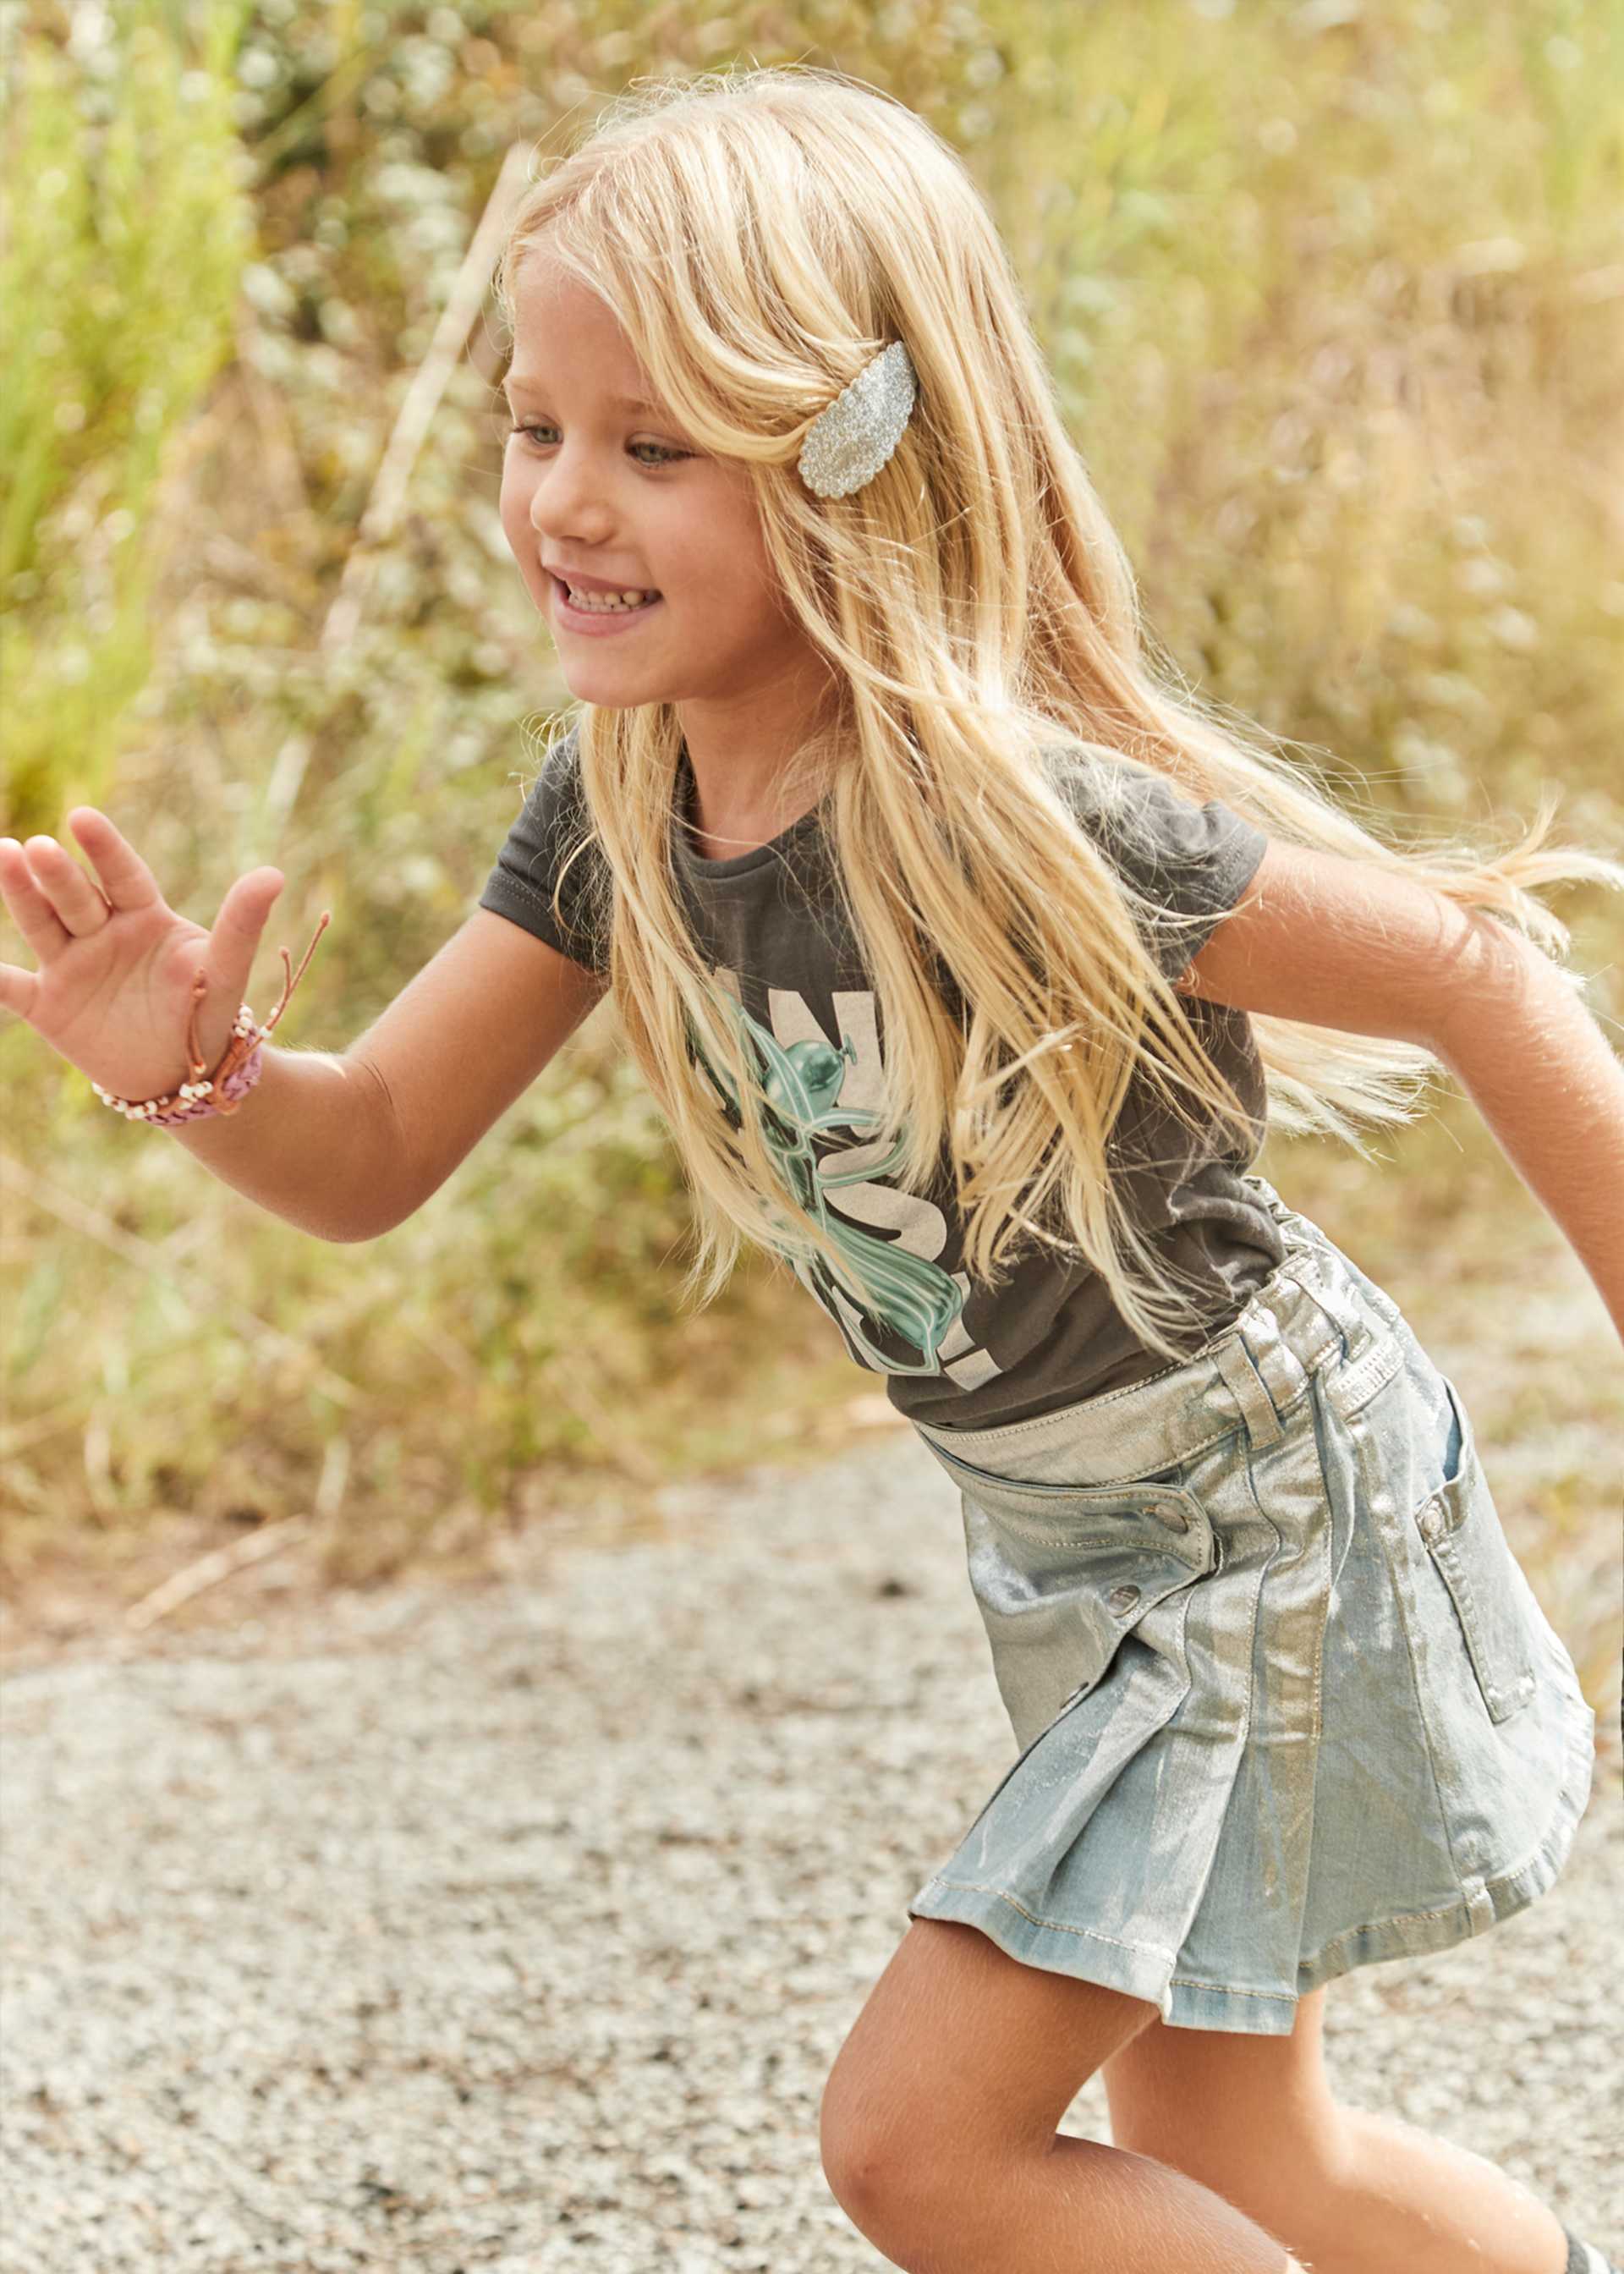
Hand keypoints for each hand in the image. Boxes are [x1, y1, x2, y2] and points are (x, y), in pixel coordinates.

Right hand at [0, 810, 286, 1107]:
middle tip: (37, 847)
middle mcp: (102, 933)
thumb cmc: (208, 1016)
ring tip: (3, 857)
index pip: (123, 876)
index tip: (83, 819)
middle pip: (77, 897)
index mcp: (145, 917)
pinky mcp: (48, 1006)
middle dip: (58, 874)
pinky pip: (11, 988)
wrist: (185, 1077)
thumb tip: (274, 873)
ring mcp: (72, 967)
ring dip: (22, 895)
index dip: (104, 849)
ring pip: (42, 924)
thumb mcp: (224, 973)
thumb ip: (241, 926)